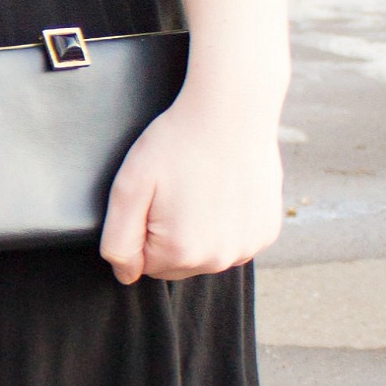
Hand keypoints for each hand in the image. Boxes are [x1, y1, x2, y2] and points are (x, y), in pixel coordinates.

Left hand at [99, 85, 283, 284]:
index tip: (155, 197)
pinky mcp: (267, 233)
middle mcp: (219, 260)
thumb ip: (118, 241)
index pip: (146, 264)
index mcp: (181, 253)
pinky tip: (225, 191)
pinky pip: (235, 241)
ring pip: (208, 254)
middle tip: (177, 191)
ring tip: (201, 189)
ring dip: (201, 232)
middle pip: (178, 264)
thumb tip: (126, 275)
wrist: (232, 111)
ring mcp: (248, 247)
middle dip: (171, 235)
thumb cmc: (176, 143)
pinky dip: (228, 224)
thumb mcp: (129, 187)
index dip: (144, 229)